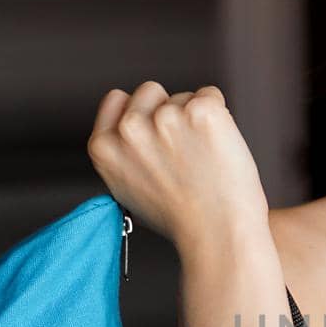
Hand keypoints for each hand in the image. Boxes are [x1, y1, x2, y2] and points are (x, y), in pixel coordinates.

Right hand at [85, 81, 268, 250]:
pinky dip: (221, 118)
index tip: (156, 130)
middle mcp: (129, 129)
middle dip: (168, 111)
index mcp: (104, 146)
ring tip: (204, 160)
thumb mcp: (129, 190)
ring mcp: (165, 118)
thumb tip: (132, 127)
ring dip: (195, 118)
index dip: (140, 112)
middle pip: (150, 91)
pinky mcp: (200, 112)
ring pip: (184, 96)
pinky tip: (220, 149)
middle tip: (185, 152)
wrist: (218, 235)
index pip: (117, 100)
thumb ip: (124, 154)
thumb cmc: (182, 220)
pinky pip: (211, 96)